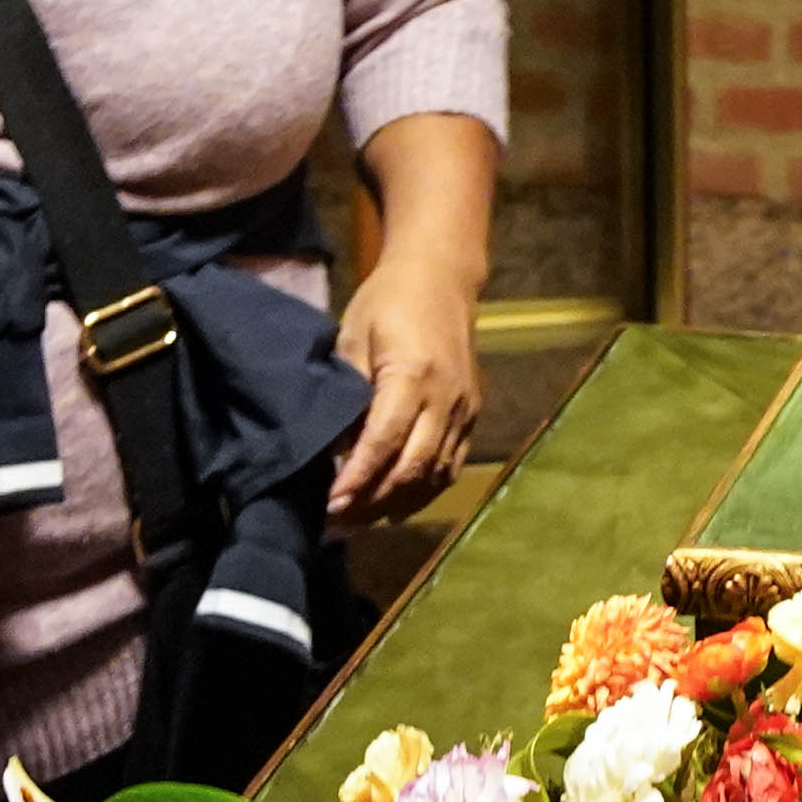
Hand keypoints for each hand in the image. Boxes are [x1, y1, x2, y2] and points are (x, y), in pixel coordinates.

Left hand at [328, 253, 484, 524]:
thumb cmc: (388, 302)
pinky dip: (422, 492)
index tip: (330, 504)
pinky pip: (449, 466)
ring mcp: (464, 409)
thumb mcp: (352, 338)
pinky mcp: (471, 415)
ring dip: (396, 504)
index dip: (357, 478)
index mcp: (413, 373)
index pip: (384, 441)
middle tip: (335, 524)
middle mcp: (446, 398)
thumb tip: (331, 451)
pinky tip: (393, 507)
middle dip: (372, 502)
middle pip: (412, 467)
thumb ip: (346, 394)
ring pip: (434, 475)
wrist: (441, 277)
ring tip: (358, 522)